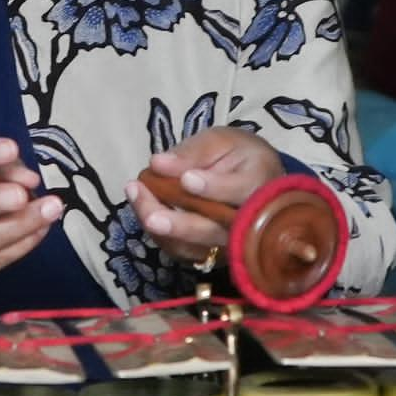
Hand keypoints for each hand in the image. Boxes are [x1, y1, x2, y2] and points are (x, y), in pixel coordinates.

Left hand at [131, 125, 283, 259]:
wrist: (256, 180)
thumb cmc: (239, 155)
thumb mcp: (222, 140)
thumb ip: (193, 151)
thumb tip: (158, 163)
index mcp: (260, 184)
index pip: (239, 191)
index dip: (213, 188)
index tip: (187, 179)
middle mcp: (251, 222)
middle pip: (215, 230)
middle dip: (179, 224)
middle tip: (150, 214)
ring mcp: (233, 244)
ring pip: (195, 246)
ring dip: (161, 230)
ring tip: (135, 197)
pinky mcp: (215, 255)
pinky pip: (185, 252)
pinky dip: (161, 235)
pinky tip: (143, 209)